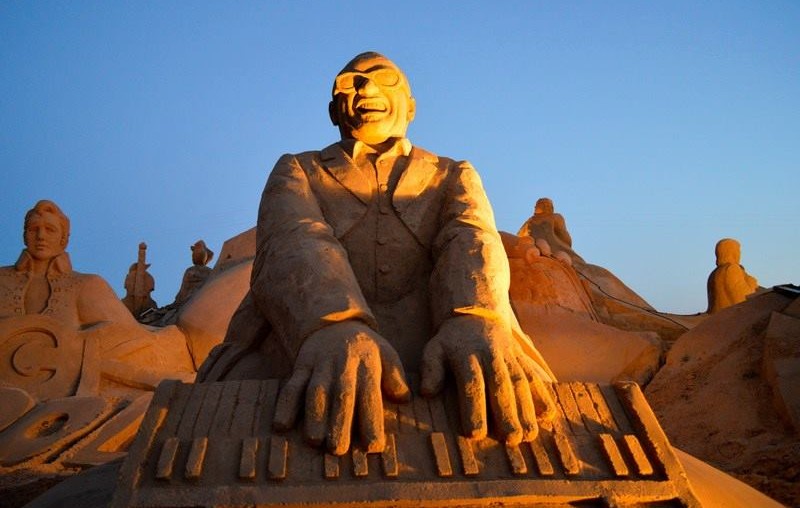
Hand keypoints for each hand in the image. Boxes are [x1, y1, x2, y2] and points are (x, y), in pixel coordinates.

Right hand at [272, 321, 409, 454]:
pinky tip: (281, 425)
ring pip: (315, 391)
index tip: (373, 446)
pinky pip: (292, 385)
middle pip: (342, 396)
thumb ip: (396, 377)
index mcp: (368, 366)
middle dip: (339, 423)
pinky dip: (285, 404)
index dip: (372, 420)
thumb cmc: (365, 349)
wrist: (334, 322)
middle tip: (338, 450)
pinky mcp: (302, 366)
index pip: (371, 396)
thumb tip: (404, 398)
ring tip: (313, 440)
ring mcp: (320, 366)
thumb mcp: (387, 355)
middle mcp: (343, 366)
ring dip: (313, 416)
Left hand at [420, 315, 554, 444]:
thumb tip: (427, 392)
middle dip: (507, 413)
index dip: (474, 408)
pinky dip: (543, 394)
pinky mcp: (523, 359)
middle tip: (512, 439)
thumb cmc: (450, 341)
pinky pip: (534, 376)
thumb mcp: (434, 349)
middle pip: (501, 386)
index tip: (475, 433)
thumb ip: (430, 369)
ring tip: (529, 435)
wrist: (476, 315)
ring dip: (527, 409)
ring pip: (521, 383)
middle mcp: (491, 357)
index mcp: (466, 356)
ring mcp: (510, 357)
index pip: (472, 384)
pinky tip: (548, 414)